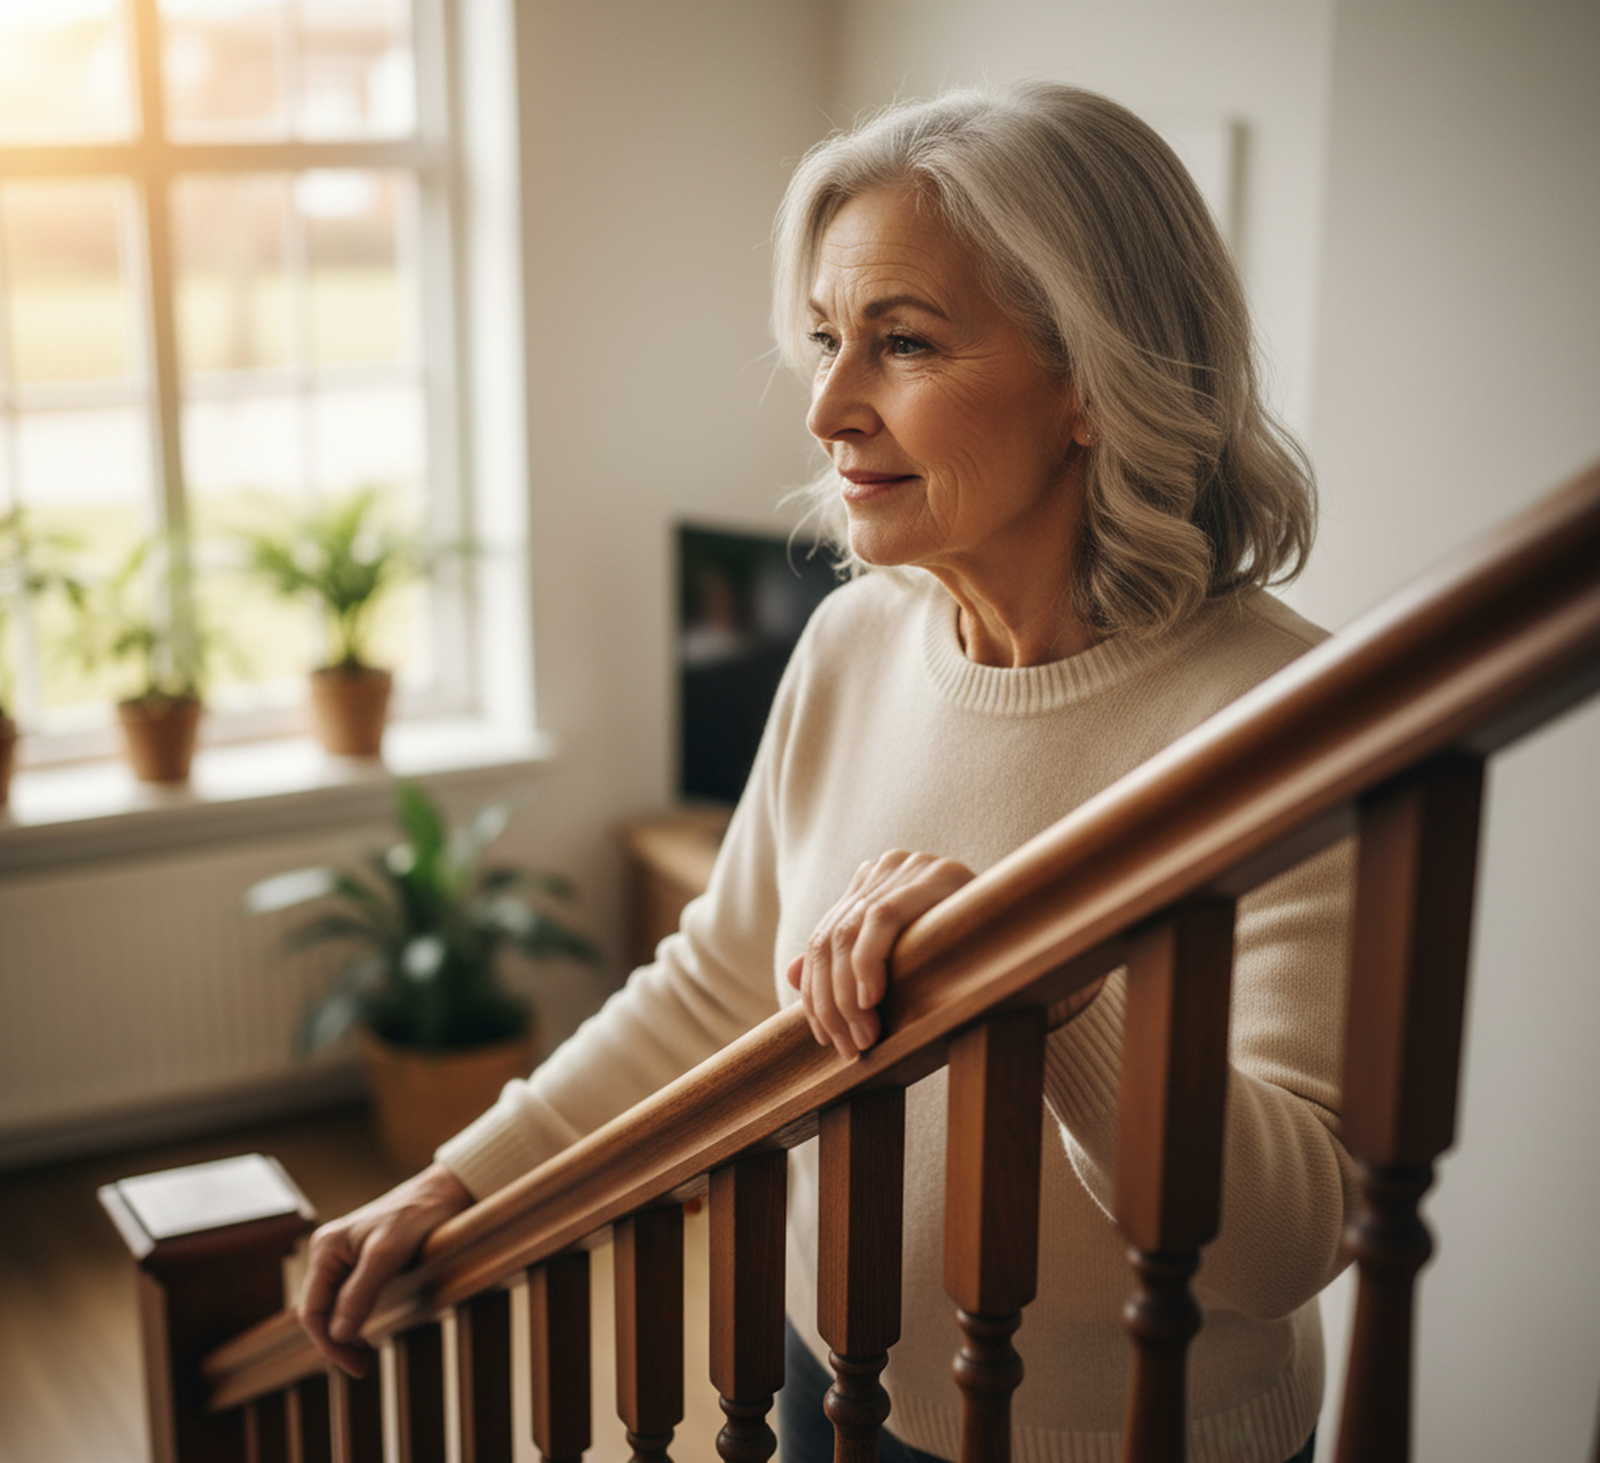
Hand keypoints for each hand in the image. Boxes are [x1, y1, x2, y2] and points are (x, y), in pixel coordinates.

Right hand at [296, 1161, 473, 1375]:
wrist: (445, 1193)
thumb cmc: (418, 1216)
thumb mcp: (388, 1254)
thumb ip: (360, 1292)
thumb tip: (336, 1335)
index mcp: (326, 1248)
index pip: (311, 1311)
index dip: (328, 1344)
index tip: (355, 1365)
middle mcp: (328, 1252)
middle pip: (318, 1311)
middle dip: (336, 1342)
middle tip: (362, 1367)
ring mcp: (342, 1257)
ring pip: (332, 1307)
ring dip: (344, 1334)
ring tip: (365, 1356)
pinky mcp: (359, 1261)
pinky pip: (346, 1298)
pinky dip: (354, 1320)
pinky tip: (367, 1334)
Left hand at [786, 850, 973, 1059]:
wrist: (1040, 945)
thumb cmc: (970, 960)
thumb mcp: (902, 963)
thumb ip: (848, 963)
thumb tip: (789, 974)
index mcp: (875, 882)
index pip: (823, 939)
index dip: (816, 992)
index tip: (825, 1040)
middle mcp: (887, 867)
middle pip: (830, 938)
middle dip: (830, 1001)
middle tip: (846, 1049)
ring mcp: (909, 866)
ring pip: (848, 933)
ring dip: (846, 994)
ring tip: (862, 1037)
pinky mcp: (934, 875)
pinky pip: (881, 919)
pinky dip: (866, 963)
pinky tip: (870, 999)